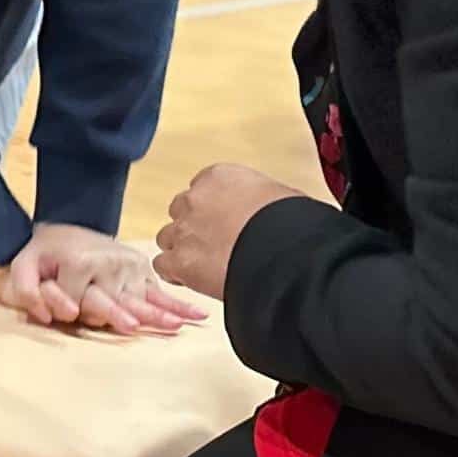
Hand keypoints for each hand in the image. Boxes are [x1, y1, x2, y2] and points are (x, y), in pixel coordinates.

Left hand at [0, 224, 210, 334]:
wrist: (69, 226)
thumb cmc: (46, 252)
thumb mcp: (24, 264)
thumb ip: (24, 288)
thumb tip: (44, 316)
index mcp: (80, 262)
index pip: (75, 302)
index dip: (64, 309)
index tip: (61, 310)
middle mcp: (109, 264)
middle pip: (112, 303)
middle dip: (118, 315)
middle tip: (131, 326)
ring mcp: (129, 268)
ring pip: (140, 300)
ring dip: (160, 314)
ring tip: (177, 327)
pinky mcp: (142, 271)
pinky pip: (161, 292)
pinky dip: (179, 306)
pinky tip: (197, 316)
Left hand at [157, 164, 308, 300]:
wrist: (286, 253)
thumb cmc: (295, 224)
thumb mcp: (282, 196)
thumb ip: (261, 198)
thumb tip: (269, 209)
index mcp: (220, 177)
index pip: (202, 187)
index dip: (211, 207)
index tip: (222, 220)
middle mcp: (195, 199)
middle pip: (181, 210)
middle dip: (194, 226)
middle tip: (214, 244)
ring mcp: (184, 230)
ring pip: (168, 237)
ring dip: (182, 249)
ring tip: (205, 265)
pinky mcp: (179, 261)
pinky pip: (162, 265)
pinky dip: (174, 273)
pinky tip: (190, 280)